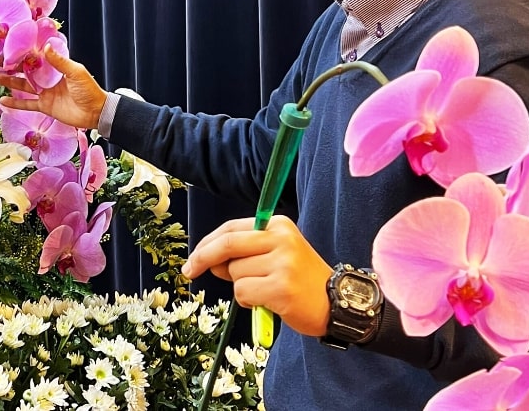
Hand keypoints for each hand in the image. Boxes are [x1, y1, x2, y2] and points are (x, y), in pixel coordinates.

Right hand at [0, 46, 108, 129]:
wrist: (95, 113)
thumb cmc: (89, 90)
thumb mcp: (76, 72)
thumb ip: (59, 61)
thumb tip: (46, 46)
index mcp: (56, 67)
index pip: (36, 58)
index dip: (24, 54)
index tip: (11, 49)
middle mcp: (48, 79)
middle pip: (26, 71)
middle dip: (12, 67)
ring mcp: (45, 93)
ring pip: (23, 86)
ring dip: (10, 82)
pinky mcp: (44, 106)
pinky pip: (26, 104)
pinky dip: (14, 104)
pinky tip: (2, 101)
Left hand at [183, 215, 332, 337]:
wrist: (338, 303)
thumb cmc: (302, 280)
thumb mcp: (277, 254)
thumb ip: (245, 252)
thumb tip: (208, 260)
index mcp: (278, 225)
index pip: (231, 228)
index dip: (206, 243)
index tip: (193, 257)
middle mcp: (281, 239)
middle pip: (226, 245)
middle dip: (202, 258)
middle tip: (190, 271)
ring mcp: (282, 263)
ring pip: (234, 273)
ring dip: (240, 286)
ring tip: (265, 290)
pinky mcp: (281, 288)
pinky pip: (243, 293)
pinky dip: (248, 301)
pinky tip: (268, 301)